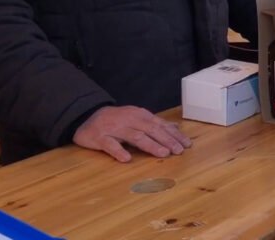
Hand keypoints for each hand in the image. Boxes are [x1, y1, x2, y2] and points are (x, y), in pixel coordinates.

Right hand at [72, 105, 191, 162]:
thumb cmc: (117, 120)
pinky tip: (126, 159)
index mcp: (140, 115)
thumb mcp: (137, 118)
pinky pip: (110, 145)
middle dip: (167, 140)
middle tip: (179, 150)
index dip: (174, 135)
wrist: (87, 116)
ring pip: (135, 136)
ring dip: (150, 145)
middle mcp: (129, 120)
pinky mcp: (100, 137)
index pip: (160, 125)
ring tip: (163, 154)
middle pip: (151, 130)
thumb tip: (176, 127)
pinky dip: (118, 151)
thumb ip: (155, 123)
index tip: (187, 145)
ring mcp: (114, 128)